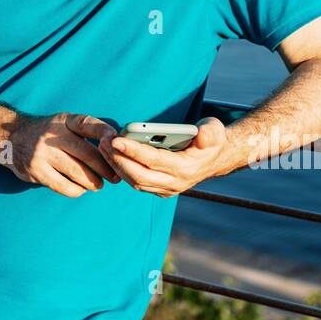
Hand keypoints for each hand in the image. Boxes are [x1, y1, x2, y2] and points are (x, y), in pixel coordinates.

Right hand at [2, 113, 119, 197]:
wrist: (10, 138)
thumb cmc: (47, 133)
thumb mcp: (63, 123)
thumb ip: (85, 132)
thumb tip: (116, 147)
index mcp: (64, 121)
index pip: (88, 124)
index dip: (104, 132)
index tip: (117, 141)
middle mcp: (53, 134)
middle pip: (86, 153)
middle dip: (105, 168)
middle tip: (115, 177)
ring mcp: (42, 153)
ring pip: (76, 172)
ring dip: (92, 182)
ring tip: (98, 185)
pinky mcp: (36, 170)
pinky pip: (63, 185)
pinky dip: (76, 190)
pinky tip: (80, 188)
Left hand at [98, 117, 228, 197]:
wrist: (217, 158)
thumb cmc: (212, 140)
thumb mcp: (214, 130)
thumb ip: (209, 132)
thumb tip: (202, 134)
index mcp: (186, 168)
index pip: (154, 161)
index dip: (133, 151)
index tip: (116, 140)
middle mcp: (175, 182)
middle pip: (139, 176)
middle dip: (118, 159)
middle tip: (103, 142)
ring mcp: (167, 188)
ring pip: (136, 182)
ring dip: (117, 165)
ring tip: (103, 147)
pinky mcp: (161, 189)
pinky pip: (137, 183)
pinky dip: (122, 171)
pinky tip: (111, 156)